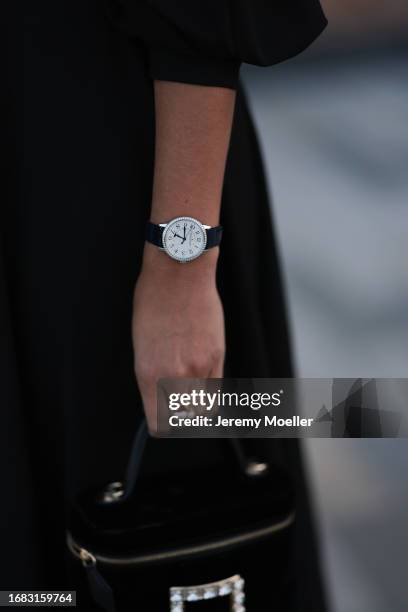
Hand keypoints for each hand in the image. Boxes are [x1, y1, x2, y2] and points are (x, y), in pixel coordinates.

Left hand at [132, 244, 224, 432]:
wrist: (178, 273)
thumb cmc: (154, 301)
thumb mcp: (142, 342)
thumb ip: (153, 372)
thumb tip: (164, 393)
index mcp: (147, 373)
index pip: (160, 423)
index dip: (162, 424)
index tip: (164, 417)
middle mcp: (173, 375)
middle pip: (183, 419)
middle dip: (181, 414)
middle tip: (178, 400)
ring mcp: (198, 366)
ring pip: (203, 407)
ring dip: (197, 402)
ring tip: (191, 384)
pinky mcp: (217, 355)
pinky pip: (216, 387)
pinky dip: (210, 387)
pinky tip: (203, 374)